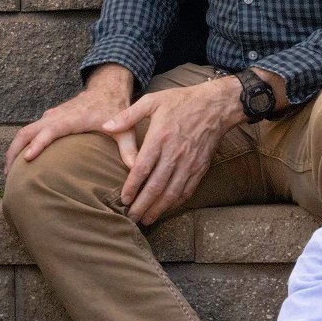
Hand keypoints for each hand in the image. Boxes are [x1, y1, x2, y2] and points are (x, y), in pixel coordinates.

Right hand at [5, 67, 135, 174]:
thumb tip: (135, 171)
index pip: (49, 131)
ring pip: (24, 132)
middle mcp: (56, 118)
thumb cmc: (114, 110)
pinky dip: (21, 144)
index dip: (38, 144)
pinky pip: (29, 131)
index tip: (27, 159)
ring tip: (9, 172)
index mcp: (71, 120)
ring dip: (14, 149)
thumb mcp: (124, 129)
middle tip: (8, 175)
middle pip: (26, 132)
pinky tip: (21, 160)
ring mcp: (50, 118)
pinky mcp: (49, 120)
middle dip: (15, 151)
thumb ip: (129, 150)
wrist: (106, 89)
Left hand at [103, 73, 244, 224]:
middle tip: (130, 218)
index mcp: (161, 138)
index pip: (143, 169)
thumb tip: (106, 126)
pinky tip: (166, 209)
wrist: (216, 106)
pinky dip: (175, 203)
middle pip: (156, 186)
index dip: (132, 187)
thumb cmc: (181, 101)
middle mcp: (175, 154)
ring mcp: (189, 163)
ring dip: (158, 209)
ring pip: (172, 193)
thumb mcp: (152, 101)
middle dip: (142, 205)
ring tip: (146, 219)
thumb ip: (127, 116)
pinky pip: (187, 190)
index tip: (123, 200)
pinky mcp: (200, 168)